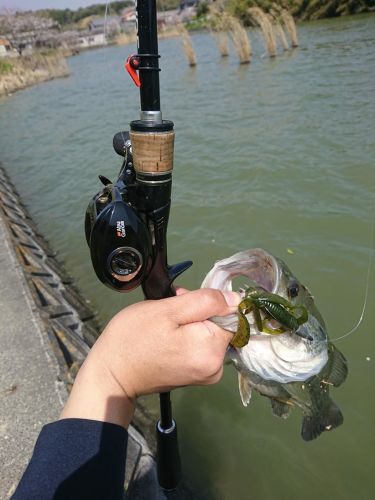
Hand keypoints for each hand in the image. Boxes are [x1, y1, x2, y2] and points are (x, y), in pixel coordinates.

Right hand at [60, 289, 239, 427]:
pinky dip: (189, 336)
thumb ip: (205, 302)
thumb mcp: (168, 310)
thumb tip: (236, 299)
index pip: (229, 314)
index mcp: (212, 350)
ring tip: (166, 320)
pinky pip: (202, 347)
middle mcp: (216, 367)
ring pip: (210, 334)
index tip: (183, 301)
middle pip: (220, 325)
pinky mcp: (197, 376)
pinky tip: (169, 333)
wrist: (111, 375)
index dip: (208, 302)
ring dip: (192, 322)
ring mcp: (207, 374)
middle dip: (198, 312)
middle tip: (170, 307)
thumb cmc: (134, 338)